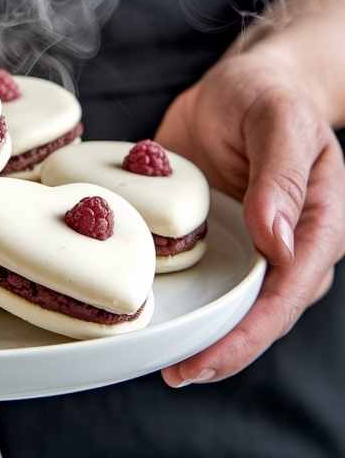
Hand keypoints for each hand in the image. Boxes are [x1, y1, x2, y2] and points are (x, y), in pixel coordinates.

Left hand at [155, 49, 344, 385]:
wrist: (239, 85)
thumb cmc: (268, 97)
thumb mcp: (278, 121)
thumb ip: (280, 178)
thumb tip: (276, 243)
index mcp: (316, 225)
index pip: (289, 291)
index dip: (252, 331)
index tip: (211, 355)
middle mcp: (285, 248)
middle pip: (260, 314)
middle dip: (222, 349)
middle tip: (177, 372)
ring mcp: (249, 250)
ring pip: (229, 307)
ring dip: (198, 336)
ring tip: (158, 361)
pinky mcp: (215, 244)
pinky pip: (199, 281)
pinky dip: (177, 302)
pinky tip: (142, 316)